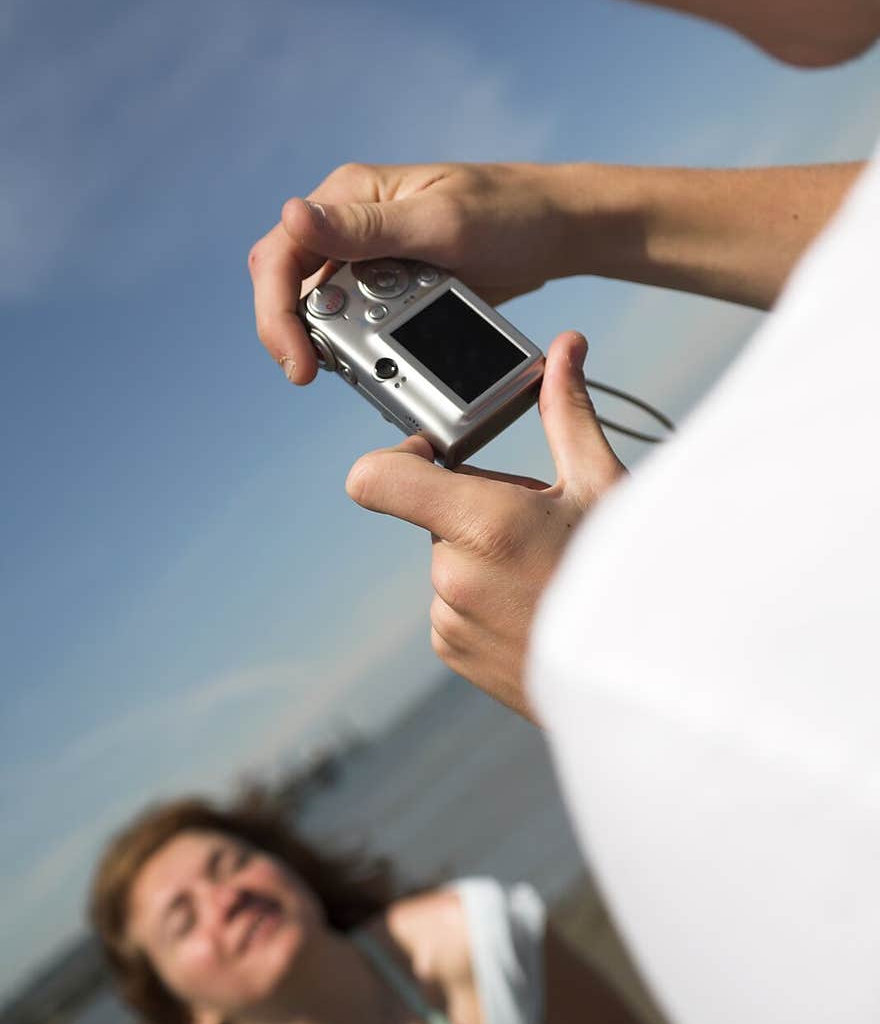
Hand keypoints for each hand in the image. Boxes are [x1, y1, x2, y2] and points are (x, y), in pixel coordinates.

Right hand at [247, 161, 574, 384]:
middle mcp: (350, 225)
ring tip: (368, 363)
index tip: (298, 360)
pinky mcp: (393, 288)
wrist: (557, 231)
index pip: (281, 254)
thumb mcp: (438, 223)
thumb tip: (292, 215)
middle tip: (316, 375)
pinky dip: (367, 347)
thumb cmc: (508, 211)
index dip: (275, 312)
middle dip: (298, 335)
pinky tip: (390, 362)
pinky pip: (360, 324)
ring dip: (335, 343)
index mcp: (349, 197)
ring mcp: (370, 259)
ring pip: (323, 311)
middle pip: (291, 288)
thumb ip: (366, 229)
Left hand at [344, 331, 625, 719]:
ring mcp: (451, 621)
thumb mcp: (603, 487)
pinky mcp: (455, 653)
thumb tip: (566, 349)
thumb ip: (567, 413)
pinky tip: (535, 605)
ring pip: (449, 562)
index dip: (397, 458)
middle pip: (434, 515)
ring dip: (483, 559)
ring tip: (544, 573)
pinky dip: (485, 599)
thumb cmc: (631, 578)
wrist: (646, 674)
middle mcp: (454, 576)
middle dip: (476, 511)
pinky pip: (453, 605)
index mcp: (482, 525)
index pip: (376, 479)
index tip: (436, 457)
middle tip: (538, 527)